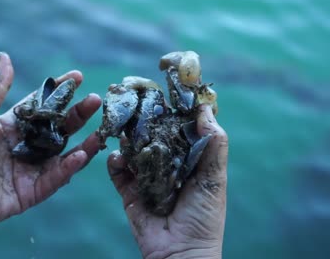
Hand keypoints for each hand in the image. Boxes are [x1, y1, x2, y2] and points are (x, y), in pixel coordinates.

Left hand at [0, 52, 100, 255]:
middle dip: (78, 114)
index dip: (59, 92)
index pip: (42, 106)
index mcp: (12, 127)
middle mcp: (26, 146)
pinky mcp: (31, 192)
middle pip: (59, 128)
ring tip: (100, 129)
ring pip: (64, 154)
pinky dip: (69, 168)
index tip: (77, 76)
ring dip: (84, 142)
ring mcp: (31, 169)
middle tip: (95, 99)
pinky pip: (55, 178)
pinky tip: (81, 154)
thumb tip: (5, 57)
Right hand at [107, 105, 227, 258]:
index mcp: (189, 159)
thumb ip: (213, 144)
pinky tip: (118, 157)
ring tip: (122, 123)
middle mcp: (167, 164)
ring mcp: (147, 177)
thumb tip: (206, 107)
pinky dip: (115, 163)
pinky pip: (118, 173)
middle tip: (134, 98)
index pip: (179, 128)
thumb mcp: (214, 178)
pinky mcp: (130, 192)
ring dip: (127, 136)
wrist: (182, 253)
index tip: (166, 87)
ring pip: (133, 150)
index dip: (173, 109)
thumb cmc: (204, 216)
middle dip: (144, 118)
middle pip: (153, 135)